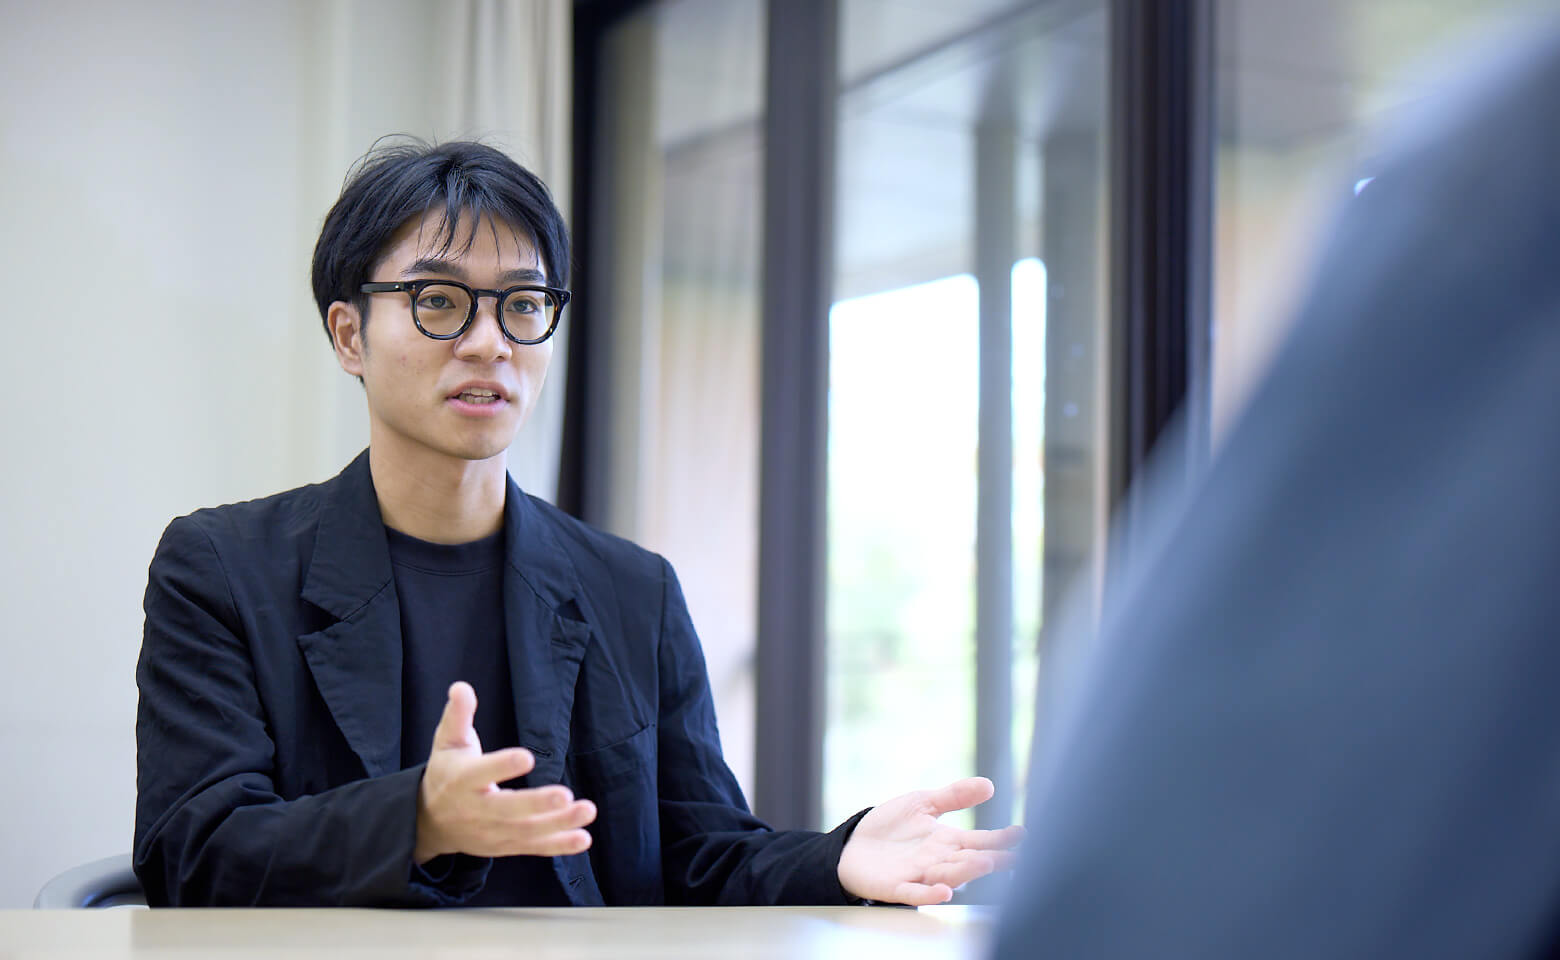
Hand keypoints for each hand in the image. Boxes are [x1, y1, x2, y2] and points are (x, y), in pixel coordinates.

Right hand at [413, 681, 596, 863]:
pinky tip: (583, 839)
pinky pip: (533, 847)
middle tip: (565, 795)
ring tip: (587, 810)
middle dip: (536, 804)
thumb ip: (458, 715)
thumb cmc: (447, 773)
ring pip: (526, 830)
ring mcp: (492, 831)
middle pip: (507, 809)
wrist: (430, 822)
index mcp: (462, 780)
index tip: (527, 757)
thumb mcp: (447, 742)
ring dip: (558, 823)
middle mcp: (477, 809)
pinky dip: (558, 845)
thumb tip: (461, 687)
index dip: (502, 766)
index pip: (482, 772)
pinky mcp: (505, 845)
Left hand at [837, 777, 1023, 904]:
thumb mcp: (923, 803)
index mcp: (947, 841)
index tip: (1021, 834)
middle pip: (968, 861)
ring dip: (966, 872)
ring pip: (948, 876)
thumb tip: (989, 785)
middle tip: (1010, 856)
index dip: (1000, 839)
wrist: (853, 844)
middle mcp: (938, 860)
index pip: (980, 841)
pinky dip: (931, 894)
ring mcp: (919, 874)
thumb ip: (954, 796)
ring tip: (984, 863)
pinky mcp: (897, 886)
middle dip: (989, 858)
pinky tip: (945, 893)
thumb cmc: (890, 826)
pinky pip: (916, 892)